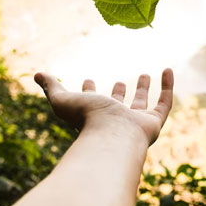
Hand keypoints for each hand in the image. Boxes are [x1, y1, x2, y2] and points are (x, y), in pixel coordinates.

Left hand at [33, 68, 173, 145]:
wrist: (111, 136)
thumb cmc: (85, 120)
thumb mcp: (63, 100)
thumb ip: (52, 87)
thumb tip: (37, 74)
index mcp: (93, 117)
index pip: (90, 104)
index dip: (88, 92)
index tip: (87, 79)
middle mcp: (114, 122)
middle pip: (117, 107)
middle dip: (119, 94)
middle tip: (121, 81)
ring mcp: (135, 124)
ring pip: (141, 106)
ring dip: (143, 90)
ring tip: (144, 74)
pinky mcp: (153, 123)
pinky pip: (164, 103)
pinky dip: (167, 87)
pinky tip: (168, 70)